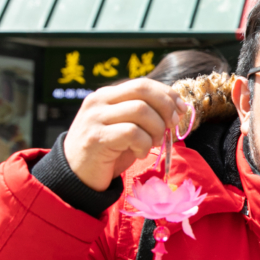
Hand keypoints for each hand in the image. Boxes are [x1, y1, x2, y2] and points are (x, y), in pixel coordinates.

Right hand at [63, 78, 187, 191]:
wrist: (77, 176)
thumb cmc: (108, 152)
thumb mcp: (126, 127)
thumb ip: (144, 115)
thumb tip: (178, 108)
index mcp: (107, 95)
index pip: (143, 84)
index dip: (167, 95)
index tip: (181, 110)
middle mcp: (99, 101)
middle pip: (143, 90)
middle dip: (166, 107)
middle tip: (171, 126)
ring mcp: (95, 118)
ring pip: (141, 110)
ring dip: (156, 129)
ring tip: (151, 144)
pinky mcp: (96, 138)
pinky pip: (132, 132)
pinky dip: (143, 144)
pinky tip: (138, 153)